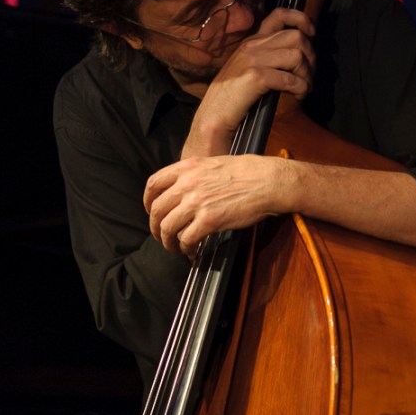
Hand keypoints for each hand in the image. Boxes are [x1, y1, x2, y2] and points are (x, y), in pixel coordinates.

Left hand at [144, 155, 290, 255]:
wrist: (267, 181)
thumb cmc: (247, 172)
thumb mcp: (213, 164)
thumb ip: (194, 175)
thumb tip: (183, 191)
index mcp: (188, 167)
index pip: (154, 184)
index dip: (148, 202)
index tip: (151, 212)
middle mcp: (188, 184)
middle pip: (157, 210)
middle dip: (155, 227)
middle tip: (161, 236)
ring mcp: (197, 202)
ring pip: (168, 228)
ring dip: (168, 242)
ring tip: (175, 248)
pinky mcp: (209, 220)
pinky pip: (186, 239)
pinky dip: (185, 248)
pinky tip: (191, 251)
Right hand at [183, 8, 315, 155]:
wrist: (214, 113)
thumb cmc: (233, 94)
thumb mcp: (247, 66)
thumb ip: (267, 55)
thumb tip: (298, 55)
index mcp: (253, 40)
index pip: (279, 15)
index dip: (302, 19)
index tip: (312, 34)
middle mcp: (253, 45)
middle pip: (296, 37)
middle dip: (311, 56)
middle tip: (309, 74)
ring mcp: (253, 60)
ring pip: (297, 56)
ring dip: (307, 74)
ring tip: (305, 88)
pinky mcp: (256, 77)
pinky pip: (290, 78)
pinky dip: (300, 88)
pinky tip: (299, 96)